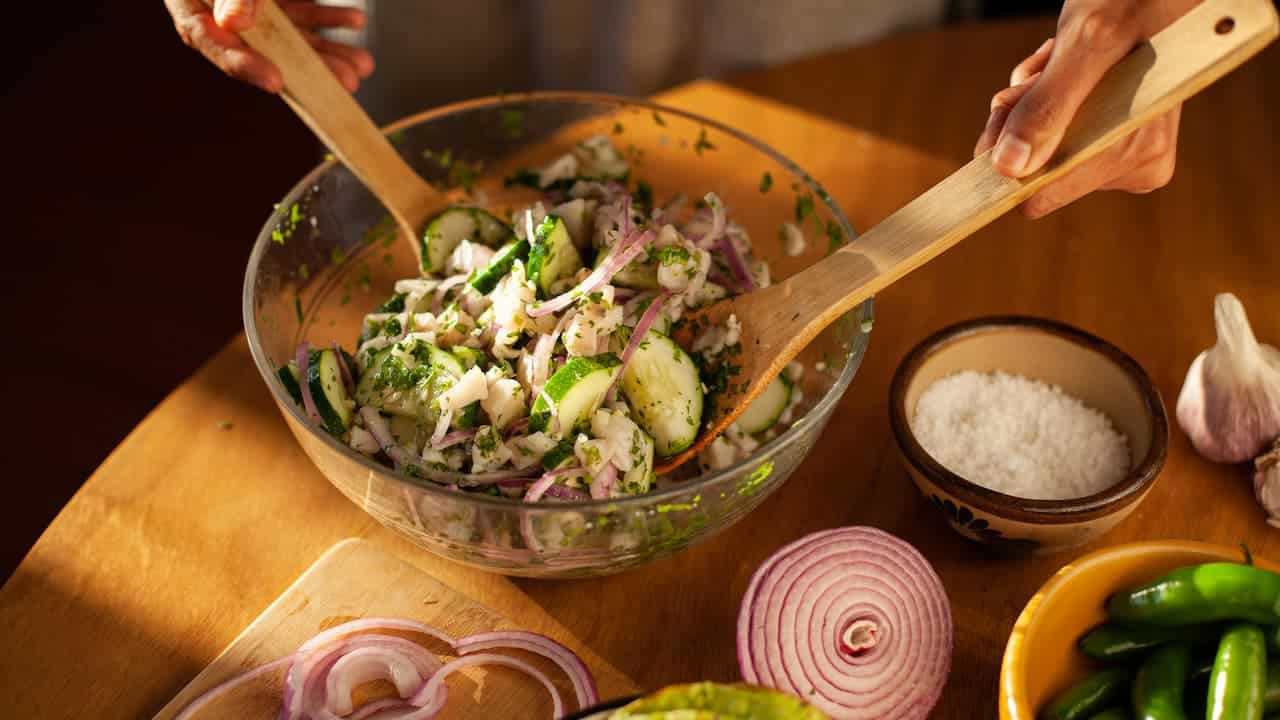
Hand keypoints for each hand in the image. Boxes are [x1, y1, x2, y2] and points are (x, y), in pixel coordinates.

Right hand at [165, 0, 373, 92]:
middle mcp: (222, 10)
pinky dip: (332, 18)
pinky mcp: (280, 0)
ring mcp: (255, 7)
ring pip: (291, 37)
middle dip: (307, 68)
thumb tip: (236, 24)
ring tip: (361, 65)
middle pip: (261, 48)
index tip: (274, 81)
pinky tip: (355, 21)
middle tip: (342, 81)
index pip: (208, 39)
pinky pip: (306, 12)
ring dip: (328, 52)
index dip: (241, 64)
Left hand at [975, 0, 1198, 217]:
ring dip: (1035, 96)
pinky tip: (1065, 61)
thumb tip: (1011, 168)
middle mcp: (1138, 162)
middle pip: (1037, 166)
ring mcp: (1127, 151)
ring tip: (1061, 56)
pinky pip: (1056, 126)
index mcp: (1137, 154)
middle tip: (1043, 68)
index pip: (1041, 192)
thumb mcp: (1089, 42)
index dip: (1010, 150)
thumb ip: (1049, 107)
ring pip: (1041, 141)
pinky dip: (1046, 91)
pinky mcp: (1114, 136)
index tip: (1009, 104)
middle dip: (1026, 113)